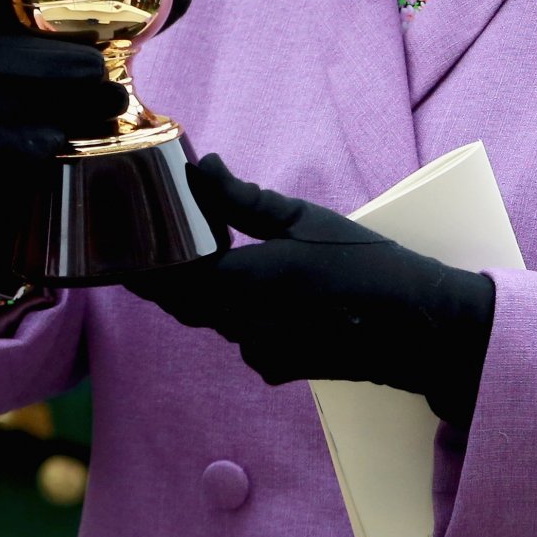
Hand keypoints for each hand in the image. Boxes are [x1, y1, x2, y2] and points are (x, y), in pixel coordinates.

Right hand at [0, 0, 190, 290]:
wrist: (10, 110)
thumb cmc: (56, 47)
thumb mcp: (79, 22)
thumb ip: (127, 6)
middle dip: (46, 61)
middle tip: (97, 67)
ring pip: (3, 98)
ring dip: (60, 101)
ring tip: (113, 100)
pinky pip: (3, 139)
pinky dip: (34, 139)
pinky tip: (63, 138)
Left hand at [126, 155, 494, 427]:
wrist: (417, 329)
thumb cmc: (365, 265)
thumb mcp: (305, 220)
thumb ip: (243, 199)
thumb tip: (202, 169)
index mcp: (241, 284)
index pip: (166, 275)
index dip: (139, 261)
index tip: (119, 240)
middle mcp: (240, 326)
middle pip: (182, 301)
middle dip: (164, 275)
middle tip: (152, 241)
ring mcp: (258, 352)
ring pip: (211, 319)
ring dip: (202, 292)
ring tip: (204, 254)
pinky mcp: (277, 367)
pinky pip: (241, 338)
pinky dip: (239, 314)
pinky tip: (262, 290)